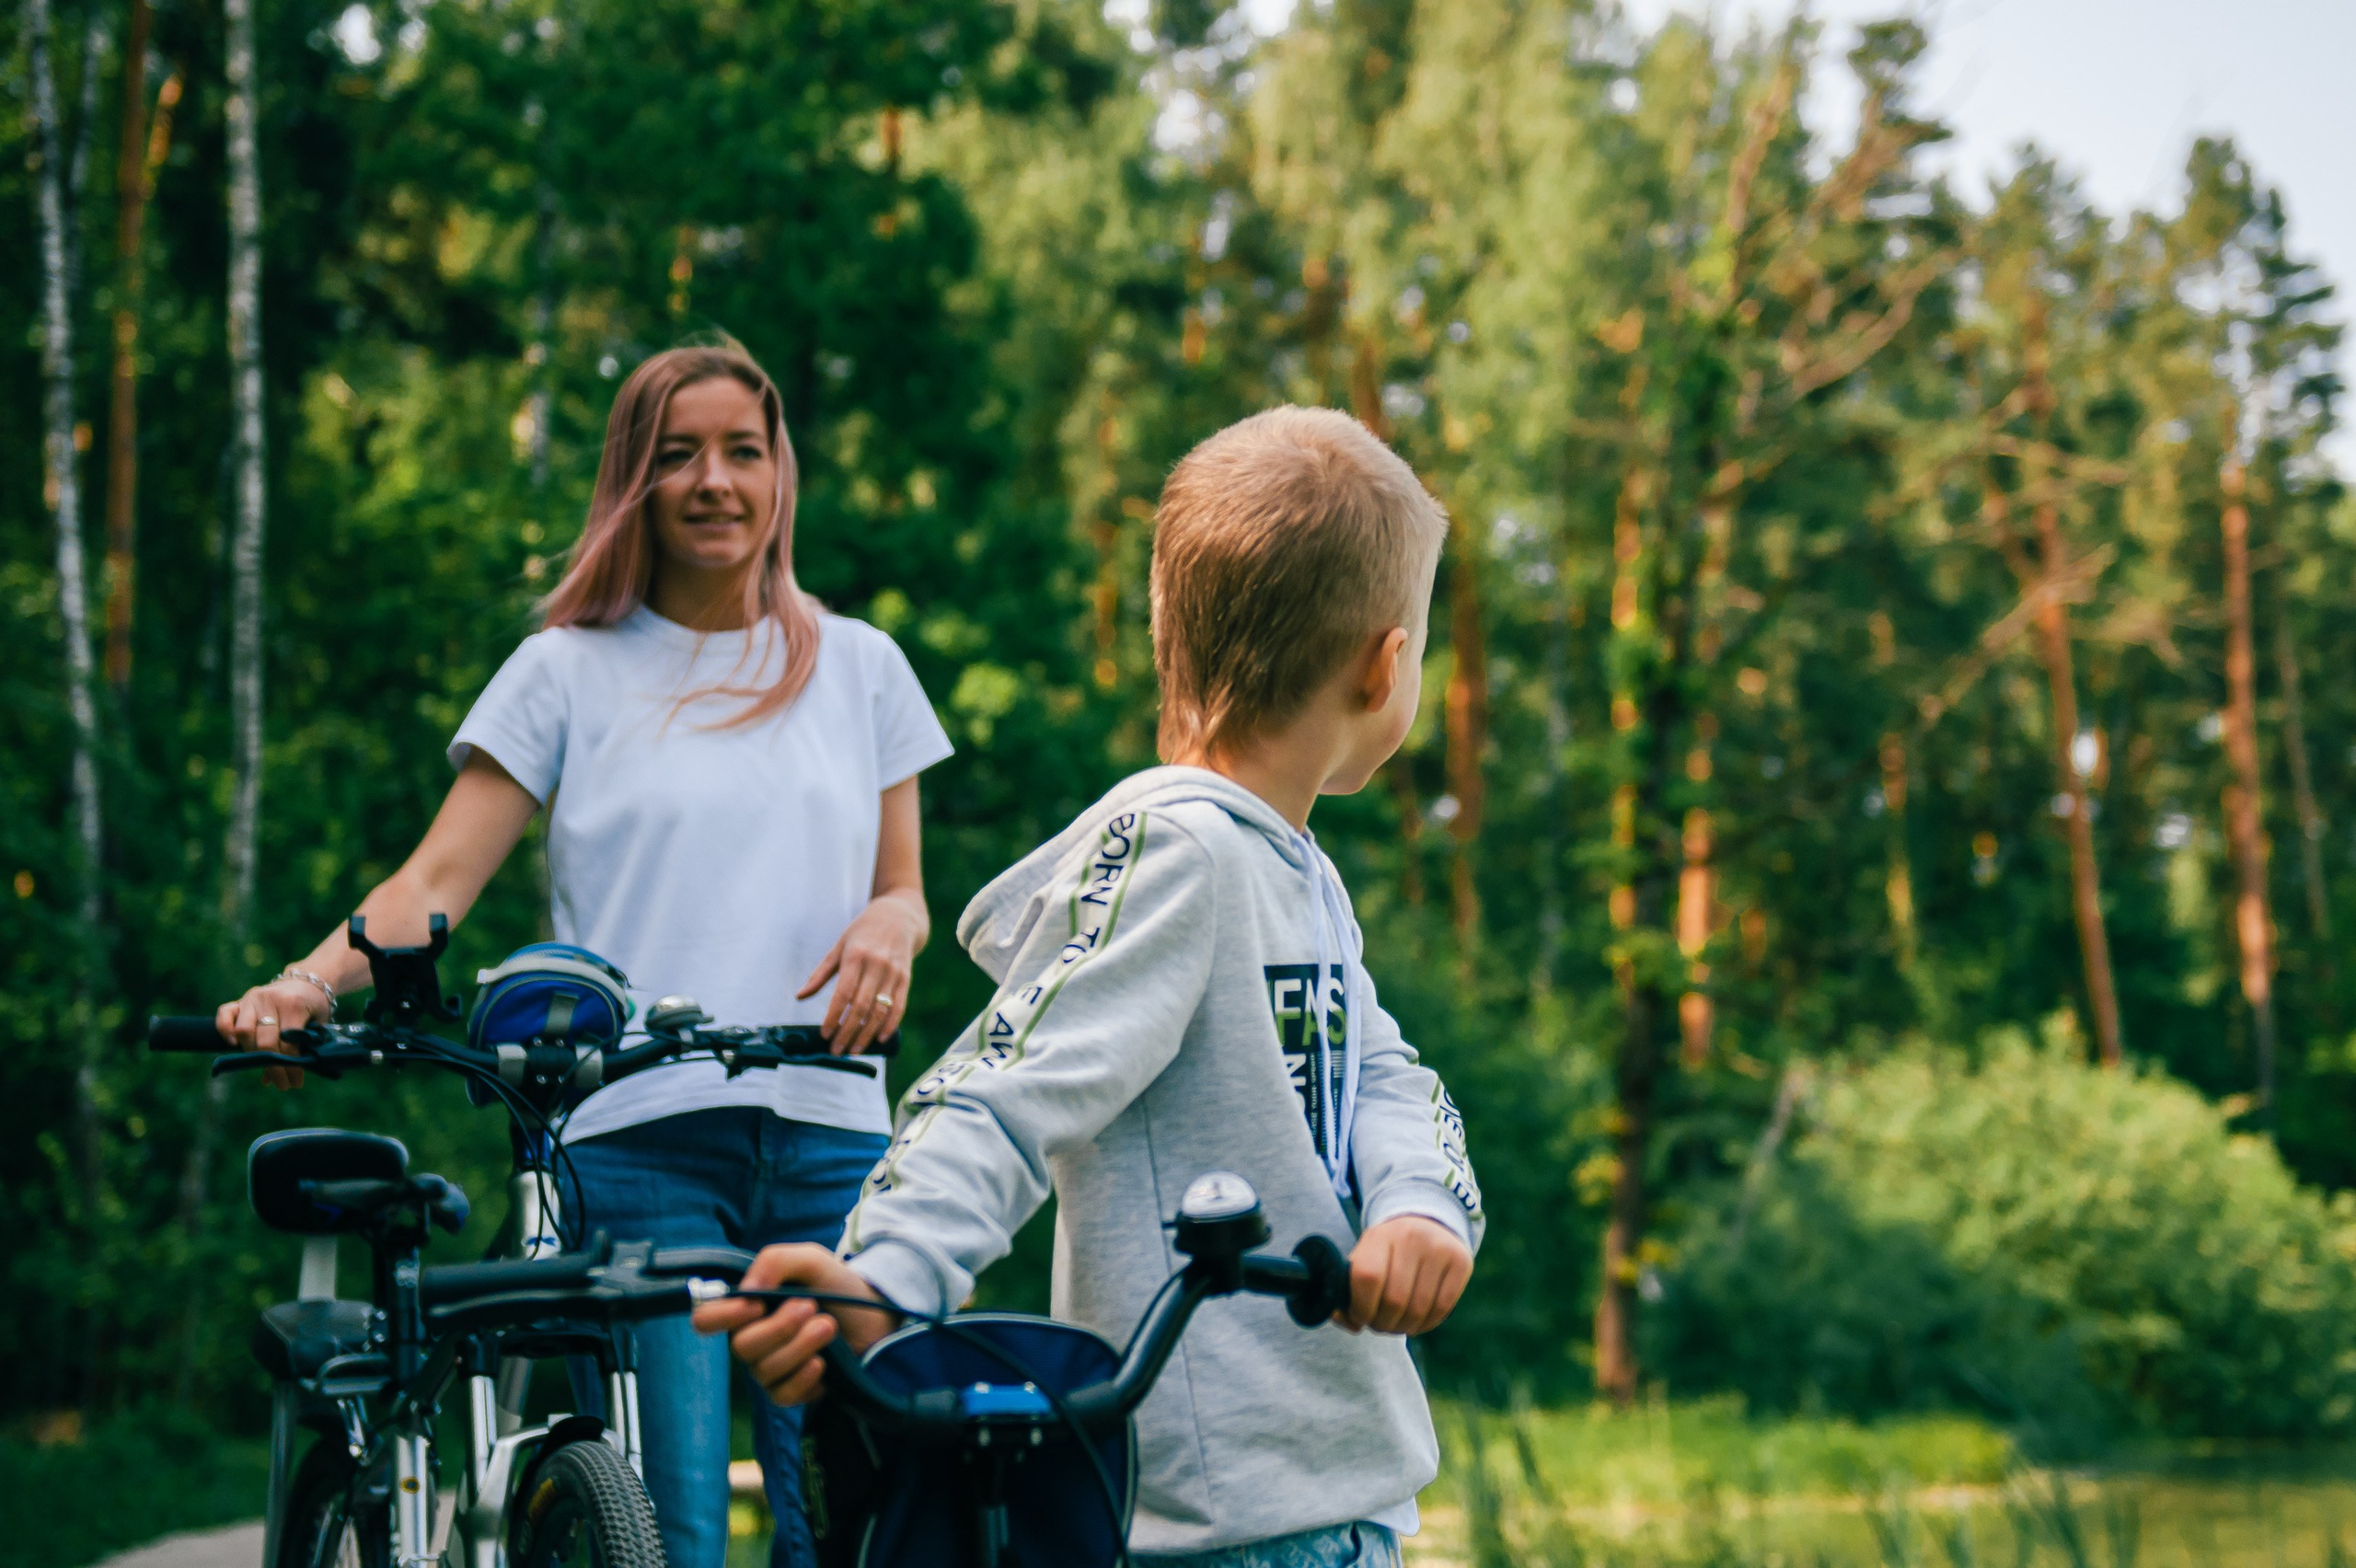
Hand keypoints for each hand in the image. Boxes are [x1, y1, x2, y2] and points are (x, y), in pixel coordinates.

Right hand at [216, 977, 333, 1091]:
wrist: (309, 981)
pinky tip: (234, 1045)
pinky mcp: (241, 999)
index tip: (295, 1082)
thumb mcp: (317, 1025)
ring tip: (264, 1065)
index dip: (290, 1067)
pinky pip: (225, 1014)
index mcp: (294, 1005)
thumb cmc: (314, 1006)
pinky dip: (225, 1030)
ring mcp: (253, 998)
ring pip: (244, 1031)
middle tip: (282, 1083)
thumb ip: (300, 1049)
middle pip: (265, 1041)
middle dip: (273, 1068)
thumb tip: (270, 1080)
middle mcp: (270, 1000)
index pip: (288, 1043)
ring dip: (251, 1054)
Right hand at [691, 1243, 901, 1406]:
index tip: (755, 1304)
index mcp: (749, 1307)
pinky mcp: (791, 1391)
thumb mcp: (810, 1259)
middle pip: (742, 1347)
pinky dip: (804, 1378)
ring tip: (829, 1327)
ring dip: (801, 1346)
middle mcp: (752, 1339)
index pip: (707, 1318)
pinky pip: (782, 1395)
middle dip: (780, 1327)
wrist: (876, 1315)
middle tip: (811, 1307)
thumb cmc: (837, 1285)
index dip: (721, 1316)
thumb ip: (776, 1261)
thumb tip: (748, 1290)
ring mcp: (770, 1368)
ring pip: (765, 1370)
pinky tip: (822, 1362)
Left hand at [797, 895, 920, 1054]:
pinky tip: (881, 1038)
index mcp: (855, 956)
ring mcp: (894, 972)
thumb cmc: (863, 932)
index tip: (825, 1034)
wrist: (899, 916)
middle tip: (837, 1050)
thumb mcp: (839, 946)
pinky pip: (899, 1005)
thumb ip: (820, 974)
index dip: (833, 1016)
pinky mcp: (906, 978)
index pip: (843, 993)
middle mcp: (876, 964)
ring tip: (855, 1050)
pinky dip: (891, 1024)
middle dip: (848, 1031)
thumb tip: (800, 996)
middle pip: (861, 1006)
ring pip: (880, 1010)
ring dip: (867, 1034)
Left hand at [1340, 1216, 1472, 1336]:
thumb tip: (1349, 1323)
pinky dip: (1426, 1324)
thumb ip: (1349, 1291)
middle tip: (1380, 1325)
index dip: (1361, 1307)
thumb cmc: (1387, 1252)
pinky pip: (1442, 1308)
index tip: (1360, 1318)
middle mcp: (1411, 1237)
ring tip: (1397, 1325)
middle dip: (1383, 1323)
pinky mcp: (1461, 1262)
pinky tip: (1417, 1322)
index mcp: (1380, 1235)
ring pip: (1418, 1309)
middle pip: (1394, 1300)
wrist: (1427, 1223)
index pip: (1367, 1278)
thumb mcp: (1364, 1258)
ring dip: (1404, 1328)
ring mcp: (1439, 1248)